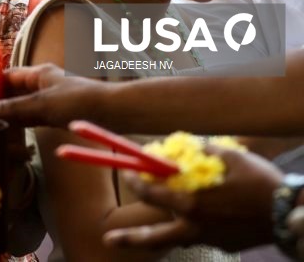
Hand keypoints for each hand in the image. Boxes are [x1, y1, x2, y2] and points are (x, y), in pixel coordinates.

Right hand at [0, 64, 105, 126]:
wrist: (114, 112)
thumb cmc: (78, 102)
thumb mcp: (42, 105)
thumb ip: (14, 108)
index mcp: (39, 74)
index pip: (8, 76)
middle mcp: (44, 83)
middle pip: (15, 91)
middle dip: (0, 102)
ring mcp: (53, 98)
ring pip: (25, 106)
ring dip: (12, 115)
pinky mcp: (61, 113)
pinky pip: (36, 117)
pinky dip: (25, 123)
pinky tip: (16, 133)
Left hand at [103, 146, 283, 251]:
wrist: (291, 215)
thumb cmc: (260, 182)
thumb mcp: (231, 156)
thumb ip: (203, 151)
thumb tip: (185, 145)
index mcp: (191, 204)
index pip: (151, 193)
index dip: (136, 179)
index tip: (128, 171)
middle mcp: (194, 226)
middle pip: (154, 237)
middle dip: (128, 239)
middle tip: (106, 239)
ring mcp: (208, 240)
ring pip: (175, 237)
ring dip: (159, 234)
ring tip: (139, 234)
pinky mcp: (222, 246)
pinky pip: (200, 235)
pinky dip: (194, 226)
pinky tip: (204, 215)